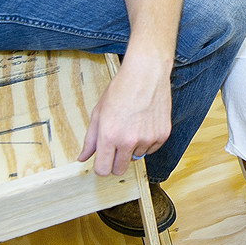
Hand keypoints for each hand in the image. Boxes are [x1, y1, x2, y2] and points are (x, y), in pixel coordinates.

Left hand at [79, 57, 172, 176]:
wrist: (145, 74)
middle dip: (116, 162)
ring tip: (132, 126)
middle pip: (120, 170)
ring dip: (133, 148)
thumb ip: (90, 139)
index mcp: (109, 136)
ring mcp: (147, 139)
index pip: (103, 170)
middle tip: (116, 147)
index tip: (103, 161)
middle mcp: (128, 141)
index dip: (102, 167)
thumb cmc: (121, 90)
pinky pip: (152, 149)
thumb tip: (83, 157)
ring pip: (137, 157)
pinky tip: (144, 123)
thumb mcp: (98, 113)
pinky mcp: (162, 135)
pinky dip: (147, 141)